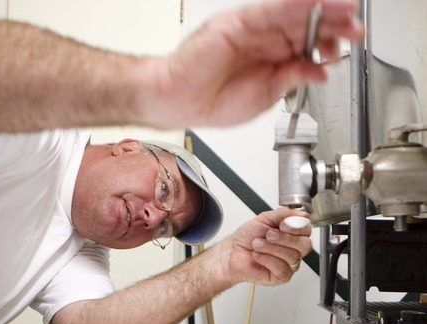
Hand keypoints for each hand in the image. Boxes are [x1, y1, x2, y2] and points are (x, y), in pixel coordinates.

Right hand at [141, 0, 363, 128]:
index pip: (306, 43)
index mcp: (270, 59)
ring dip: (321, 11)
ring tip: (347, 11)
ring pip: (292, 13)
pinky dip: (294, 6)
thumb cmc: (213, 103)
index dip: (330, 41)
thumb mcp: (266, 97)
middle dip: (333, 25)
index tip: (349, 44)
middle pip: (304, 24)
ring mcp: (251, 29)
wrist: (180, 101)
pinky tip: (315, 4)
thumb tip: (320, 70)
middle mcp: (263, 40)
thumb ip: (292, 78)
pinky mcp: (238, 23)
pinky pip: (271, 10)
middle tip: (356, 27)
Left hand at [223, 207, 311, 285]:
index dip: (296, 226)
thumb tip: (302, 214)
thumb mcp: (265, 218)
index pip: (306, 230)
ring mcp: (289, 264)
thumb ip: (284, 214)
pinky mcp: (282, 276)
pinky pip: (282, 268)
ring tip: (257, 244)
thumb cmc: (247, 237)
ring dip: (271, 248)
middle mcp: (293, 249)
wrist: (232, 251)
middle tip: (268, 234)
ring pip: (292, 256)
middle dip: (285, 238)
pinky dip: (267, 259)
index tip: (282, 224)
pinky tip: (258, 255)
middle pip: (304, 245)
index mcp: (292, 235)